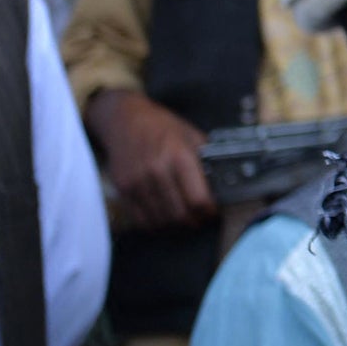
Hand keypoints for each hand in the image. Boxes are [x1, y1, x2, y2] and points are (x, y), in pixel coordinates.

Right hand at [87, 89, 214, 227]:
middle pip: (180, 214)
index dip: (210, 211)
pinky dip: (156, 224)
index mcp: (179, 156)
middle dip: (195, 221)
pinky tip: (165, 217)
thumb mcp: (192, 136)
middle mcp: (156, 171)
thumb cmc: (163, 127)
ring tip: (185, 218)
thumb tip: (223, 185)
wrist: (125, 119)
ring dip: (176, 225)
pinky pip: (141, 219)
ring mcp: (137, 182)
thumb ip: (206, 161)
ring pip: (161, 220)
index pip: (198, 199)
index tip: (214, 211)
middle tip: (202, 218)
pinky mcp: (123, 189)